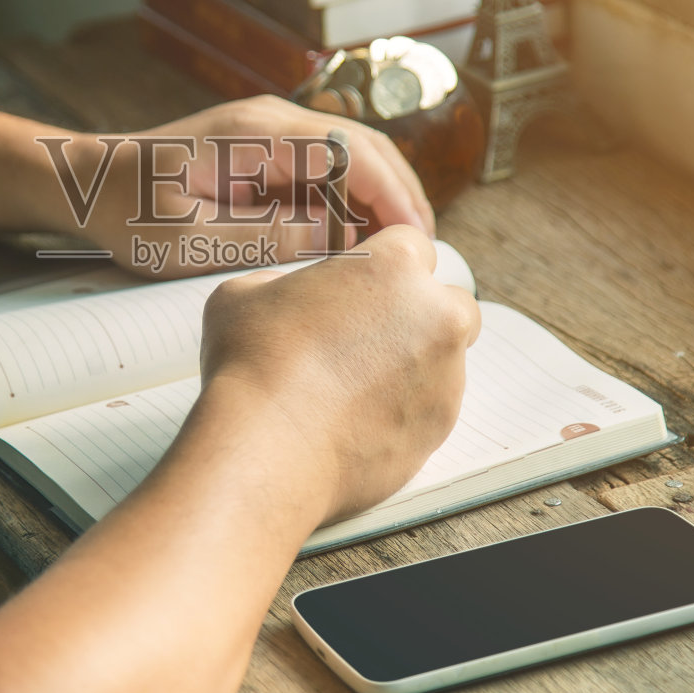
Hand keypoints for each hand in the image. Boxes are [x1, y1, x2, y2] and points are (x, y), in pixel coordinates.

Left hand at [64, 95, 434, 277]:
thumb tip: (338, 242)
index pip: (353, 153)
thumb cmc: (126, 210)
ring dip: (381, 200)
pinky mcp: (267, 150)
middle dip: (401, 198)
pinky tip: (359, 244)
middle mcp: (272, 121)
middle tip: (422, 256)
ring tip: (398, 256)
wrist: (85, 182)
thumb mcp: (189, 241)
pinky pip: (327, 170)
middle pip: (366, 148)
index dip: (393, 197)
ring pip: (354, 157)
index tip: (416, 243)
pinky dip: (352, 202)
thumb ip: (265, 238)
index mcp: (256, 134)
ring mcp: (272, 131)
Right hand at [194, 226, 480, 524]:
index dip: (385, 266)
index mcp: (394, 266)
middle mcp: (435, 313)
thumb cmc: (253, 363)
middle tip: (371, 335)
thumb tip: (286, 295)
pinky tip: (359, 418)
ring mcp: (445, 372)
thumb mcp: (245, 293)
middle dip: (420, 313)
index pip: (413, 246)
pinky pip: (433, 405)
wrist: (268, 446)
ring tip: (357, 385)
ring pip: (446, 358)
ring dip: (415, 363)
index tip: (365, 287)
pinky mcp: (441, 423)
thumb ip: (281, 282)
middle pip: (448, 301)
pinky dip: (406, 408)